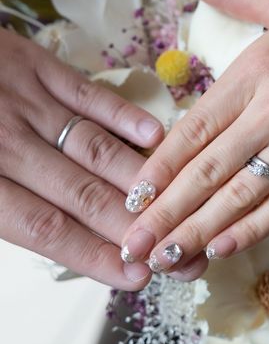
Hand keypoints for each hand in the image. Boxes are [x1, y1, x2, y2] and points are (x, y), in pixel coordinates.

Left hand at [0, 29, 163, 288]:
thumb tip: (52, 238)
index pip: (45, 229)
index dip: (93, 254)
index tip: (136, 277)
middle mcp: (5, 145)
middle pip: (81, 193)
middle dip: (134, 226)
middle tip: (177, 249)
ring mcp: (25, 102)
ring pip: (93, 148)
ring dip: (140, 180)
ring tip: (178, 206)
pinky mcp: (37, 66)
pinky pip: (87, 94)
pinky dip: (123, 115)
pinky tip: (155, 137)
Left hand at [121, 0, 268, 279]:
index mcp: (255, 70)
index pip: (195, 126)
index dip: (160, 165)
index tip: (134, 194)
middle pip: (207, 168)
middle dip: (165, 212)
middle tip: (133, 245)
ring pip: (240, 193)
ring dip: (198, 230)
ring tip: (166, 259)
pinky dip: (252, 229)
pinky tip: (222, 249)